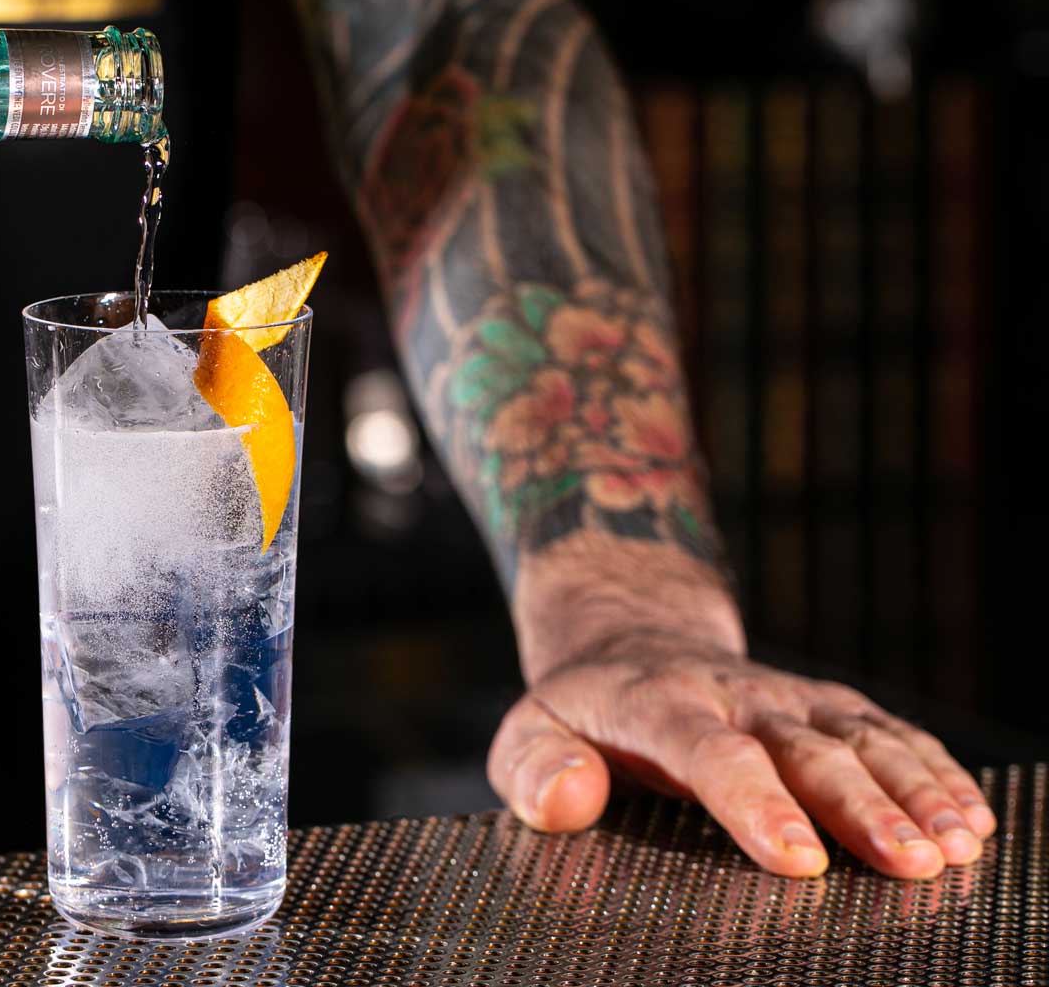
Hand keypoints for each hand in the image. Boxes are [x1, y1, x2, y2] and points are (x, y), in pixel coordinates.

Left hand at [489, 535, 997, 878]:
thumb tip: (567, 798)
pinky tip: (972, 818)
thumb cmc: (580, 709)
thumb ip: (534, 769)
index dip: (757, 804)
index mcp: (660, 706)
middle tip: (909, 862)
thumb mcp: (527, 731)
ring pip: (860, 738)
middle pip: (805, 750)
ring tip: (956, 845)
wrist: (626, 637)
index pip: (712, 753)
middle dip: (860, 806)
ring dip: (914, 789)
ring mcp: (788, 698)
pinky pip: (889, 732)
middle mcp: (736, 696)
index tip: (798, 857)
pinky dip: (935, 771)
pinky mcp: (826, 705)